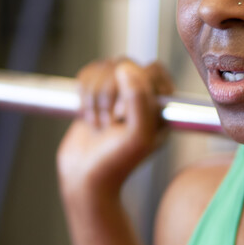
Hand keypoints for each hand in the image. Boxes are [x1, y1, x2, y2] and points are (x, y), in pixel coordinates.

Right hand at [57, 58, 173, 202]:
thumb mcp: (138, 136)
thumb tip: (127, 67)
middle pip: (125, 64)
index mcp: (160, 105)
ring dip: (95, 96)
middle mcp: (141, 97)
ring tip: (98, 124)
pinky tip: (87, 116)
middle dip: (109, 93)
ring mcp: (117, 94)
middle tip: (109, 123)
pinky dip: (82, 93)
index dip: (135, 84)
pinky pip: (88, 74)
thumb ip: (140, 100)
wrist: (84, 180)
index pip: (153, 70)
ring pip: (104, 67)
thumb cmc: (116, 164)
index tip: (123, 113)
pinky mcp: (95, 95)